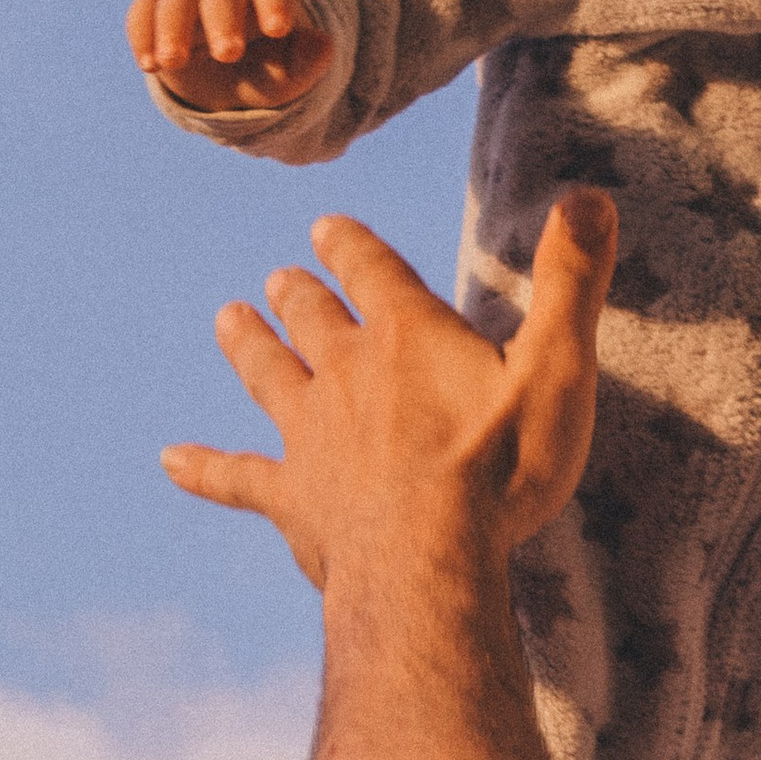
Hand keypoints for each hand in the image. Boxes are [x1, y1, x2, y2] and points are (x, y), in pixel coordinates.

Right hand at [128, 0, 336, 113]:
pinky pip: (144, 10)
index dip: (275, 2)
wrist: (223, 86)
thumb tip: (325, 44)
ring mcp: (189, 1)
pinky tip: (149, 66)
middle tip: (227, 54)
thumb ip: (306, 66)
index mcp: (266, 1)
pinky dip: (142, 32)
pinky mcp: (157, 16)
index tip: (278, 30)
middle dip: (223, 18)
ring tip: (172, 63)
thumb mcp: (285, 81)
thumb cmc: (262, 77)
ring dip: (173, 26)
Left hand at [162, 195, 616, 590]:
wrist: (426, 564)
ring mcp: (311, 436)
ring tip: (228, 319)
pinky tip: (170, 462)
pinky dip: (204, 468)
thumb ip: (571, 282)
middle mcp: (348, 373)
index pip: (372, 270)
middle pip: (315, 319)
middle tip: (283, 277)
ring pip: (269, 377)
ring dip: (249, 346)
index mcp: (409, 336)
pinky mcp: (292, 500)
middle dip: (301, 294)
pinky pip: (237, 478)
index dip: (351, 247)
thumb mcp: (557, 370)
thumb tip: (591, 195)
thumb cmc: (501, 470)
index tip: (327, 228)